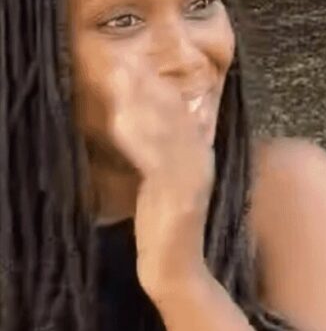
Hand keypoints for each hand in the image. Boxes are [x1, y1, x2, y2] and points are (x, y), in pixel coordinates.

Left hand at [108, 66, 214, 303]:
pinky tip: (120, 122)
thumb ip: (159, 155)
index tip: (134, 62)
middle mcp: (200, 162)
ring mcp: (191, 180)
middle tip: (123, 60)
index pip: (179, 113)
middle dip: (147, 86)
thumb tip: (144, 124)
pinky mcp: (179, 198)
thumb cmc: (163, 227)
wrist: (175, 270)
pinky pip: (157, 161)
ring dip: (141, 103)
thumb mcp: (161, 183)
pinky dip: (139, 139)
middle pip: (174, 115)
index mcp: (198, 157)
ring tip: (119, 79)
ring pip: (166, 131)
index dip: (156, 86)